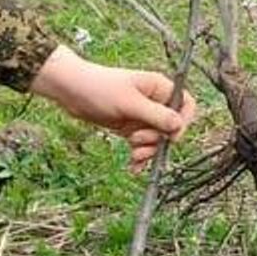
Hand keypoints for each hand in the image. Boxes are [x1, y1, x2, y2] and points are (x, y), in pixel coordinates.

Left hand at [30, 46, 197, 167]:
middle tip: (138, 140)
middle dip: (158, 139)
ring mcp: (142, 116)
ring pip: (157, 140)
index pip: (186, 105)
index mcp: (159, 88)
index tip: (170, 135)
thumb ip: (156, 115)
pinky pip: (142, 146)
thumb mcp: (129, 103)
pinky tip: (133, 167)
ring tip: (132, 152)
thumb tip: (179, 126)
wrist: (71, 91)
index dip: (182, 122)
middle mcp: (154, 102)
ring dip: (147, 150)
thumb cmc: (99, 88)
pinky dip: (139, 157)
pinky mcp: (130, 128)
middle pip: (171, 127)